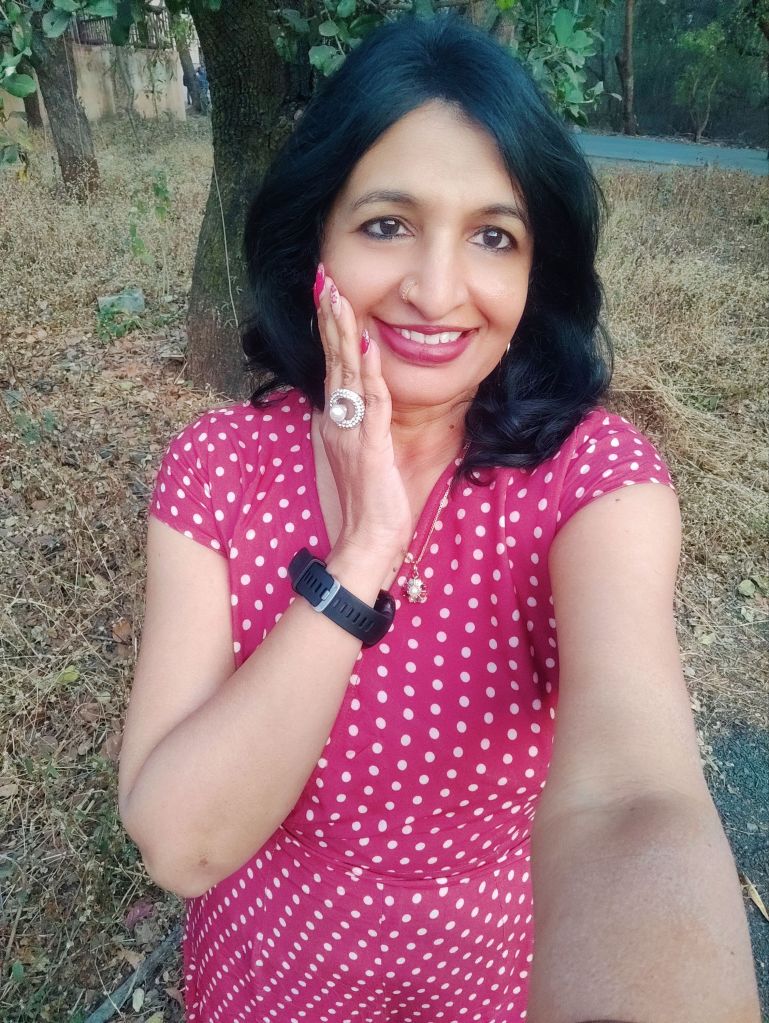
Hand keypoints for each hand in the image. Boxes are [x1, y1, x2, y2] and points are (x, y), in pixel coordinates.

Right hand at [314, 265, 412, 561]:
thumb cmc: (368, 504)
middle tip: (324, 277)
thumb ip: (359, 426)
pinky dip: (369, 372)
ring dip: (343, 331)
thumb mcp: (361, 456)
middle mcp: (339, 421)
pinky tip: (367, 344)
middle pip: (333, 358)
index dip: (330, 328)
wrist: (367, 541)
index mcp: (337, 421)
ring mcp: (352, 431)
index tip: (328, 293)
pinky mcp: (370, 446)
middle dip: (330, 315)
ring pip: (347, 372)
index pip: (332, 365)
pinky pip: (371, 403)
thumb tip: (359, 402)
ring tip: (337, 295)